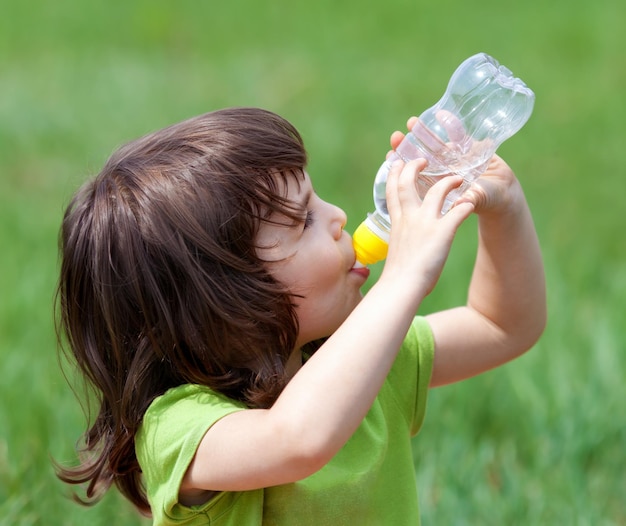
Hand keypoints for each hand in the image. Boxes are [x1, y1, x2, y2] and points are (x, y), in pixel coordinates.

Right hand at [381, 159, 473, 298]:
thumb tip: (404, 254)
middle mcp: (409, 218)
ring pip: (437, 191)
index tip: (395, 163)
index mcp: (397, 222)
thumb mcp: (396, 253)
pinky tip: (472, 203)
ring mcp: (425, 223)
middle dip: (413, 167)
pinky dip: (466, 205)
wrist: (401, 287)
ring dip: (449, 182)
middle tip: (422, 159)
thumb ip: (403, 244)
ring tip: (458, 178)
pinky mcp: (442, 232)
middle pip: (407, 183)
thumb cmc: (397, 278)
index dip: (392, 175)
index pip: (391, 192)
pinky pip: (459, 212)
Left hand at [389, 117, 521, 215]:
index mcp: (436, 187)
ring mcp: (454, 159)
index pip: (415, 176)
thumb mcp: (476, 201)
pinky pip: (459, 135)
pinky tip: (441, 115)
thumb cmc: (486, 202)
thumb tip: (463, 202)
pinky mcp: (469, 148)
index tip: (391, 157)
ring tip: (411, 122)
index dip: (402, 167)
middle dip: (408, 147)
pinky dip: (451, 125)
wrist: (504, 195)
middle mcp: (442, 171)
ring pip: (435, 144)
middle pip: (421, 157)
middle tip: (396, 137)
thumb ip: (470, 200)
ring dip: (424, 133)